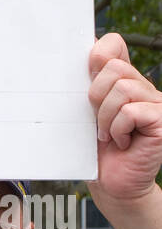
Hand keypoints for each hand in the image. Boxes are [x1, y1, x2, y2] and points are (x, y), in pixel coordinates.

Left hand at [88, 33, 161, 203]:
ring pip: (122, 89)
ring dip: (106, 117)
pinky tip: (122, 142)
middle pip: (114, 67)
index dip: (97, 55)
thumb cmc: (98, 150)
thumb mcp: (86, 111)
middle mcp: (144, 87)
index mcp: (125, 79)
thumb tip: (74, 51)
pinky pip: (131, 111)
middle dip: (96, 96)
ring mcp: (157, 103)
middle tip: (97, 120)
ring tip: (108, 134)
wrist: (112, 184)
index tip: (88, 78)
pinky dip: (118, 129)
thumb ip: (86, 83)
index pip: (114, 44)